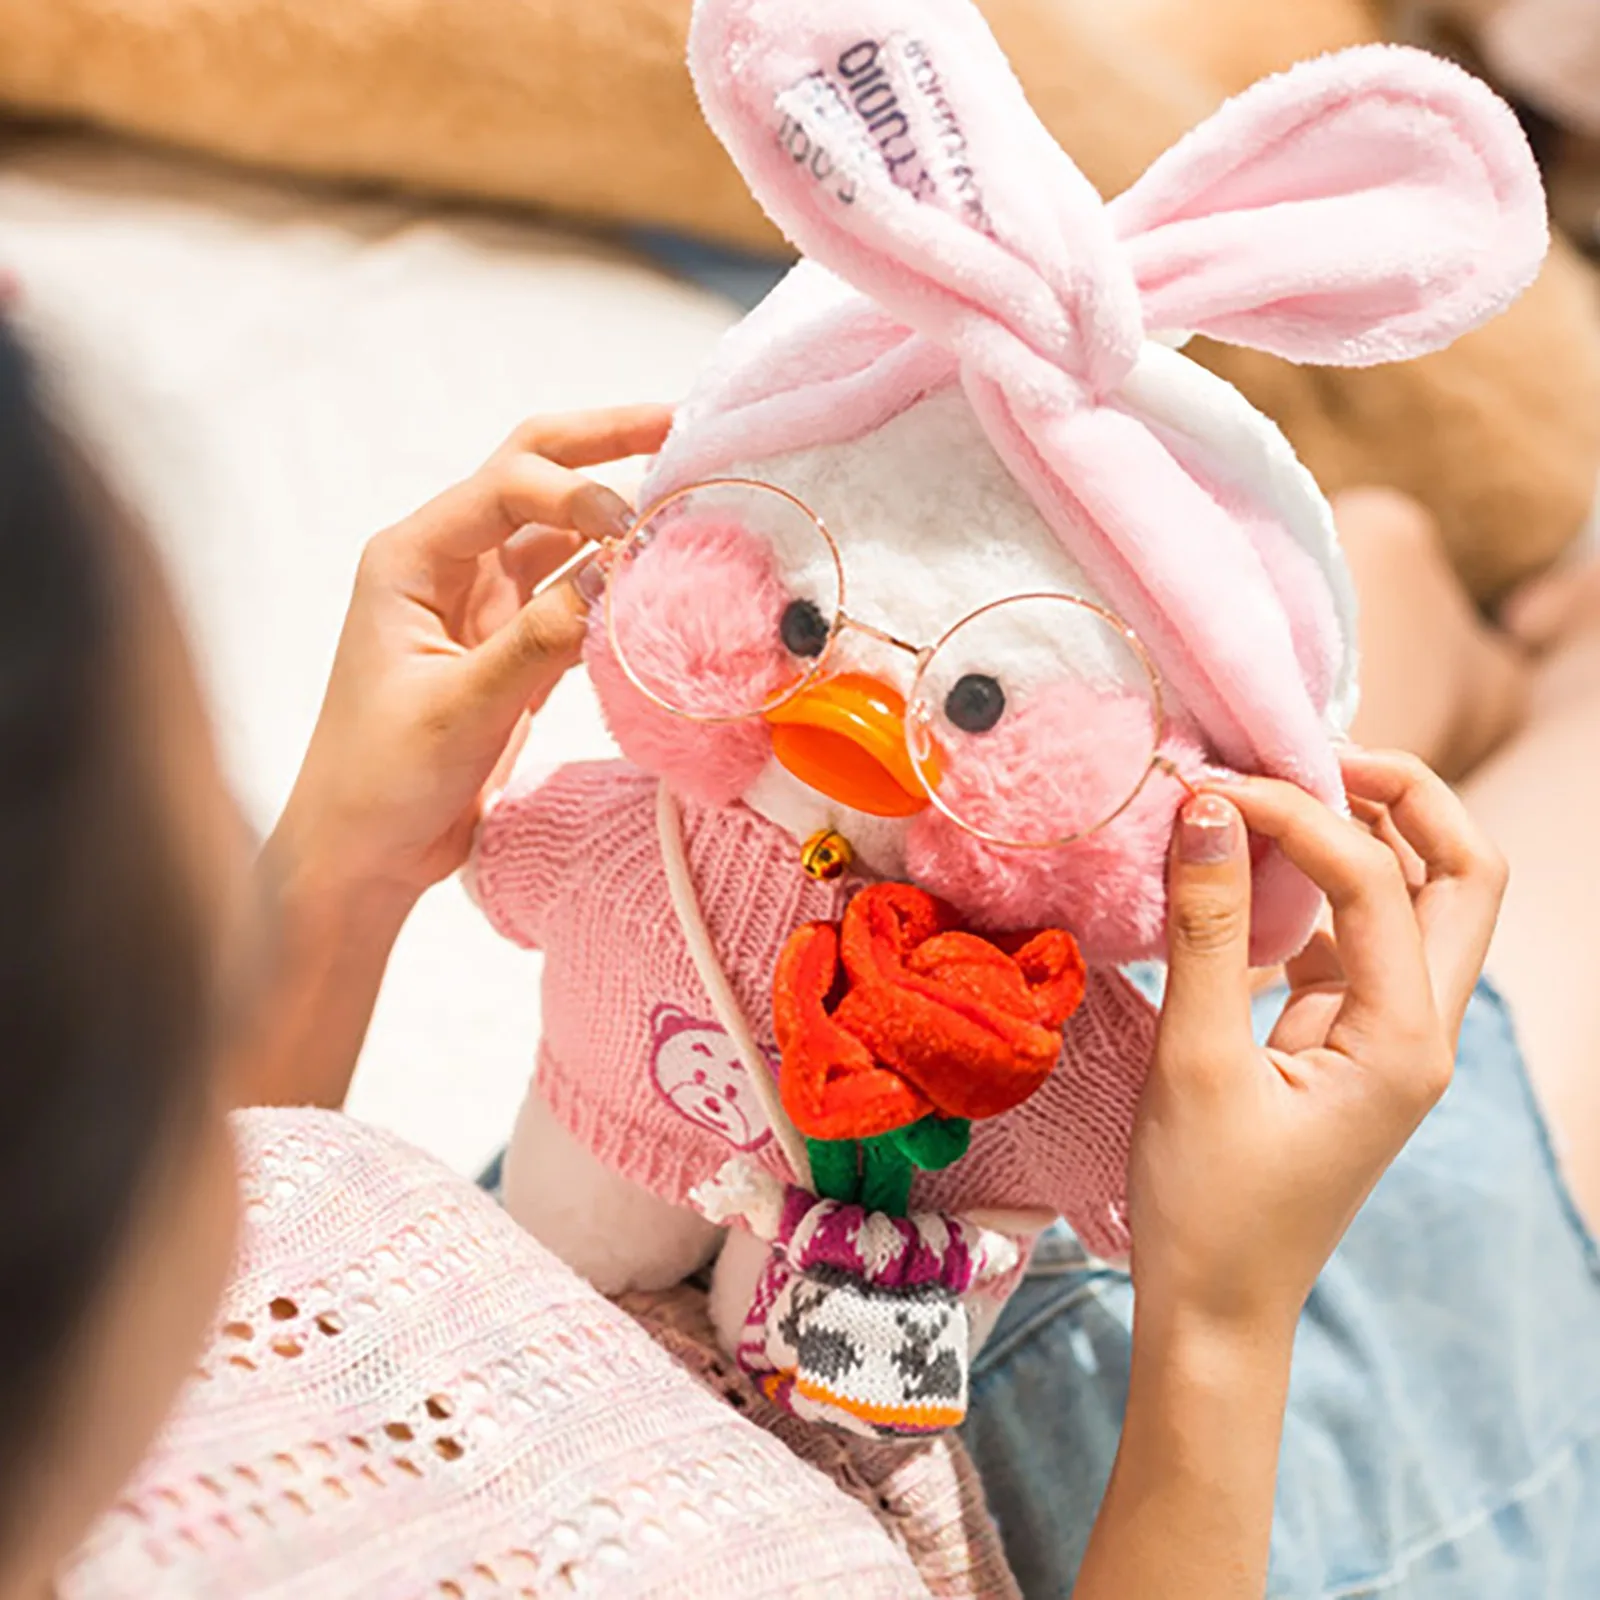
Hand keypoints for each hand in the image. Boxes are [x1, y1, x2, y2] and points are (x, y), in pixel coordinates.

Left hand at [269, 407, 671, 912]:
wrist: (363, 852)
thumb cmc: (379, 779)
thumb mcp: (459, 709)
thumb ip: (537, 643)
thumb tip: (618, 580)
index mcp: (411, 560)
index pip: (506, 488)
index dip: (578, 494)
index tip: (636, 531)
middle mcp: (448, 566)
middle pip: (531, 476)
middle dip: (602, 445)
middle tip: (680, 422)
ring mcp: (485, 604)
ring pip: (562, 534)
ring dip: (618, 518)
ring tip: (688, 499)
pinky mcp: (514, 646)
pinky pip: (576, 595)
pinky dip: (618, 585)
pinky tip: (664, 578)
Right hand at [1129, 749, 1507, 1338]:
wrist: (1216, 1308)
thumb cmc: (1207, 1205)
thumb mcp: (1194, 1062)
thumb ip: (1206, 929)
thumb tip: (1204, 809)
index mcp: (1404, 1041)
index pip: (1379, 880)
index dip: (1301, 816)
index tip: (1212, 789)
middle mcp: (1421, 1029)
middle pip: (1464, 874)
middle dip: (1402, 797)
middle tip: (1305, 754)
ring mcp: (1391, 1036)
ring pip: (1422, 900)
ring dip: (1367, 834)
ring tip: (1276, 791)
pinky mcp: (1348, 1042)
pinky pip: (1359, 938)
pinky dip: (1320, 887)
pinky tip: (1249, 872)